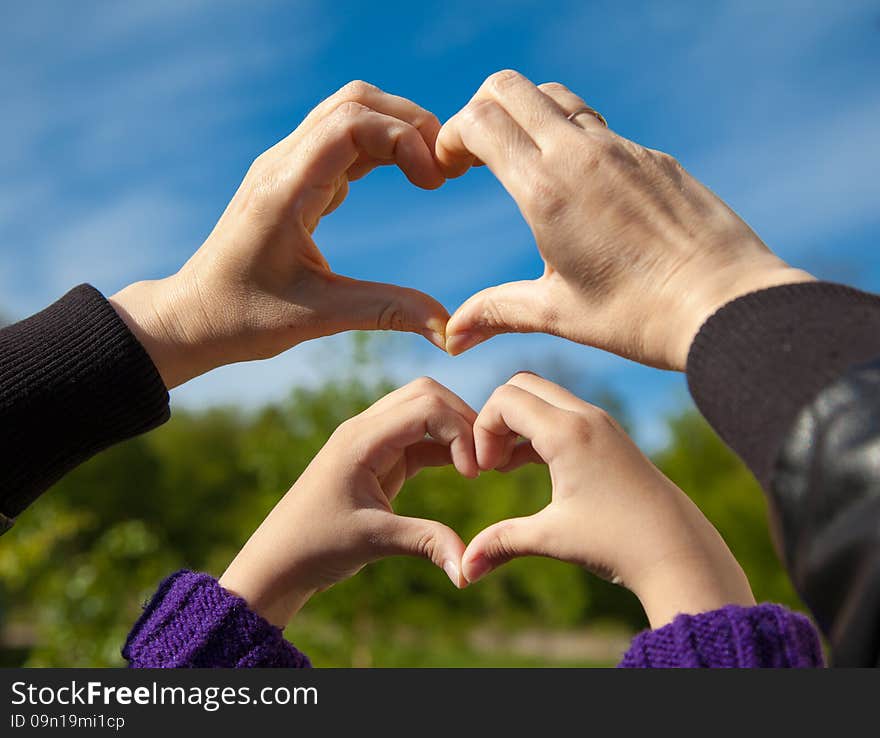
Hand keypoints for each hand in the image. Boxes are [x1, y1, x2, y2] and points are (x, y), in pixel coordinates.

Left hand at [110, 81, 448, 388]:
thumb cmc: (244, 317)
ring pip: (348, 112)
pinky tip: (405, 175)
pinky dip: (381, 145)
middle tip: (446, 168)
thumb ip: (386, 312)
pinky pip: (342, 139)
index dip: (403, 138)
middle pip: (355, 102)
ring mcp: (286, 165)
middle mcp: (283, 164)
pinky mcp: (293, 178)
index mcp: (284, 189)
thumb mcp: (318, 317)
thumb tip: (449, 330)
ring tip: (432, 170)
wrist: (193, 315)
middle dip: (409, 123)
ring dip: (396, 129)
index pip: (351, 123)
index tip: (434, 183)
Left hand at [218, 378, 478, 627]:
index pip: (426, 405)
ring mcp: (371, 441)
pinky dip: (444, 446)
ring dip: (454, 430)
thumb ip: (426, 543)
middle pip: (427, 394)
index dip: (460, 430)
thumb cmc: (315, 546)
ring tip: (478, 466)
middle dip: (462, 419)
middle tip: (485, 461)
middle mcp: (366, 429)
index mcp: (361, 438)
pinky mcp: (378, 458)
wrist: (278, 561)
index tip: (474, 473)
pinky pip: (418, 437)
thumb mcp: (374, 541)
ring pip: (424, 410)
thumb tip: (468, 571)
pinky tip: (464, 470)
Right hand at [436, 70, 813, 369]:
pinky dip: (572, 140)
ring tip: (526, 169)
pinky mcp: (654, 158)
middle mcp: (582, 153)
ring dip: (527, 119)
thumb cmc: (640, 315)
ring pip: (557, 98)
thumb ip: (496, 312)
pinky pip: (600, 128)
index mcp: (547, 188)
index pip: (480, 120)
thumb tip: (452, 337)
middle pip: (510, 86)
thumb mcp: (558, 313)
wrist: (729, 305)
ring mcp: (623, 148)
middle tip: (477, 157)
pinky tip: (583, 193)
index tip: (450, 170)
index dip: (451, 135)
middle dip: (479, 110)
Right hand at [462, 371, 754, 627]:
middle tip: (491, 463)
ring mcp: (601, 423)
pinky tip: (528, 467)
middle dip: (496, 418)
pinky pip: (562, 413)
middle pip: (521, 386)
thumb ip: (501, 543)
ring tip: (505, 467)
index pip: (505, 399)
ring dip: (517, 424)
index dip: (482, 429)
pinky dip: (538, 430)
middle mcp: (586, 416)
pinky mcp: (610, 436)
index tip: (484, 471)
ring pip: (543, 397)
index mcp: (568, 433)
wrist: (679, 550)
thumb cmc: (618, 543)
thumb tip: (464, 571)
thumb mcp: (552, 539)